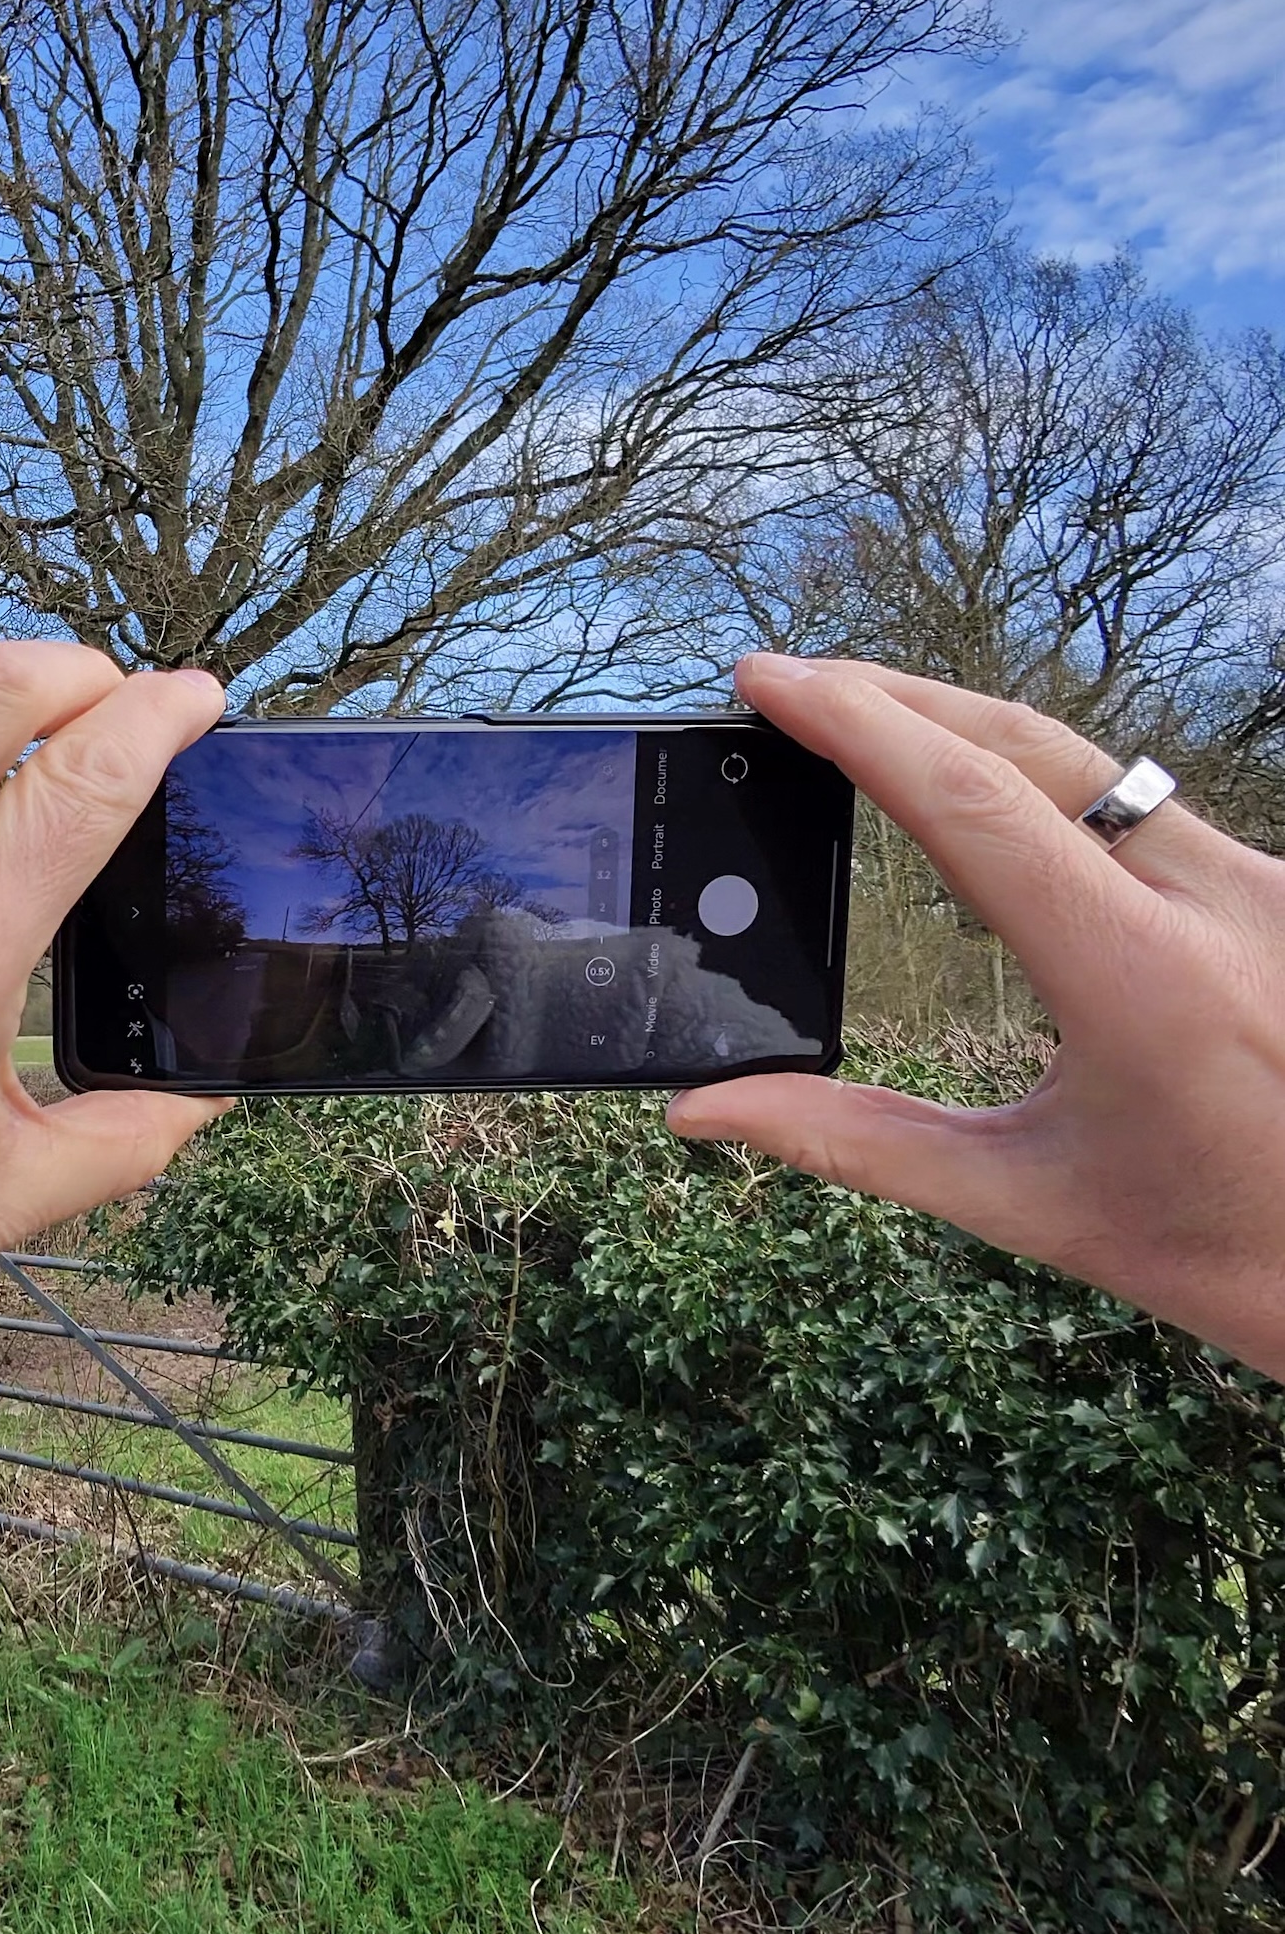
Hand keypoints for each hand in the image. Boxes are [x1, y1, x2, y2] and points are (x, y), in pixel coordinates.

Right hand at [668, 653, 1284, 1383]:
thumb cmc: (1221, 1251)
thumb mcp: (1030, 1203)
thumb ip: (856, 1144)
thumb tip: (706, 1109)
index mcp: (1144, 983)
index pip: (977, 806)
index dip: (861, 728)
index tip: (771, 681)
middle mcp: (1219, 903)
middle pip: (1029, 744)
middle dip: (895, 695)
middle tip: (787, 682)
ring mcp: (1263, 884)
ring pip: (1090, 762)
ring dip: (965, 728)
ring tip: (859, 717)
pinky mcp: (1277, 888)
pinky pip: (1139, 803)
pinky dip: (1038, 779)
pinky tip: (973, 783)